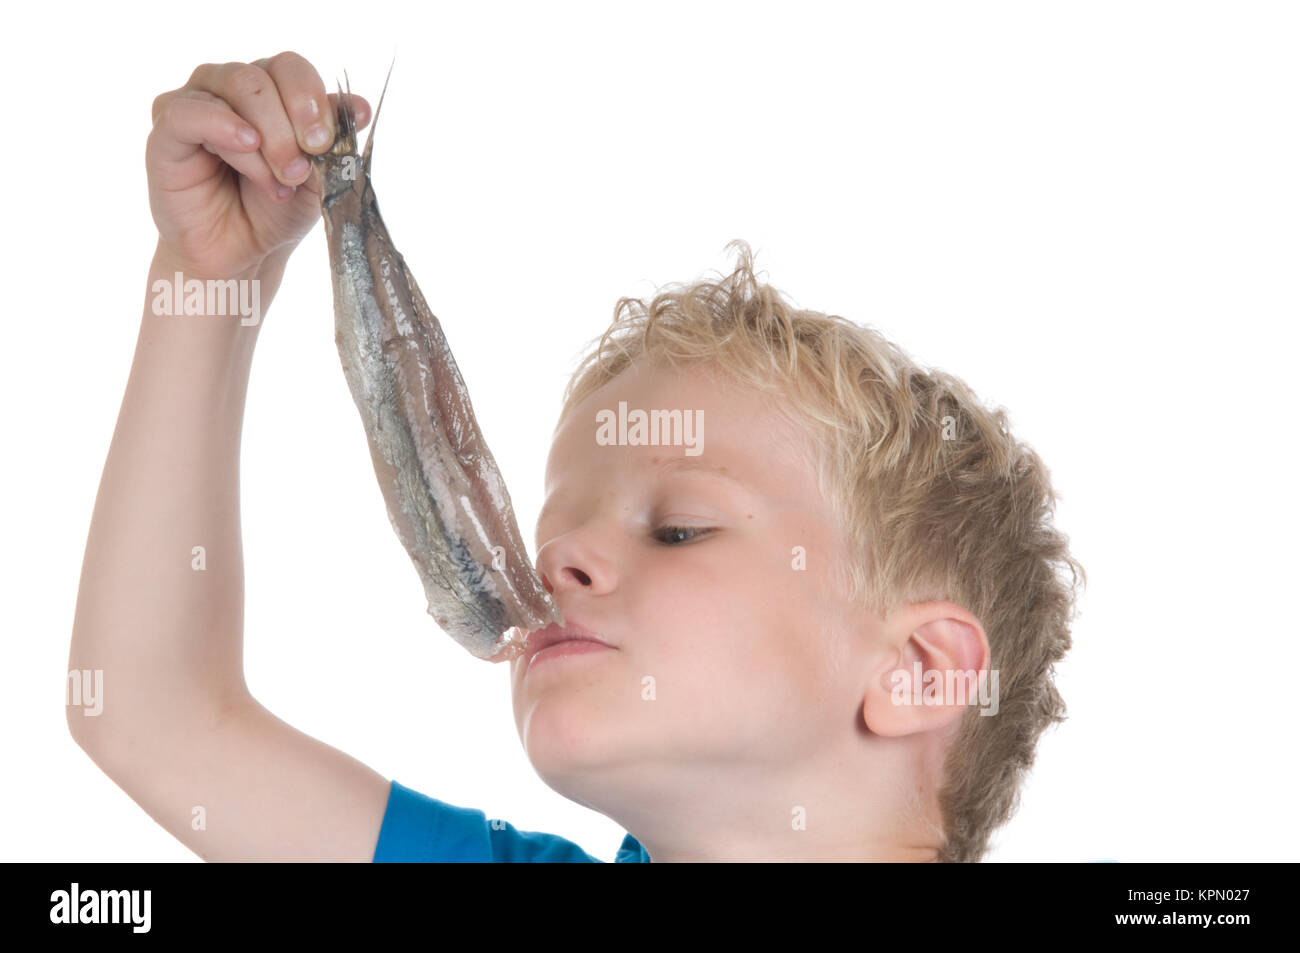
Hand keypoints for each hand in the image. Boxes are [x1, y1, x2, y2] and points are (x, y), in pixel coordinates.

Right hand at [146, 51, 370, 279]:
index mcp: (271, 90)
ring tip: (277, 182)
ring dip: (264, 136)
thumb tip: (361, 108)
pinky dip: (222, 126)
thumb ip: (334, 139)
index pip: (291, 68)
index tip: (324, 142)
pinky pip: (189, 111)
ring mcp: (196, 104)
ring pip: (233, 87)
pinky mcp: (167, 131)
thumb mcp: (319, 175)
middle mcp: (230, 87)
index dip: (311, 99)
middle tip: (299, 170)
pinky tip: (245, 144)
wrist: (243, 255)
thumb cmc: (277, 210)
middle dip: (289, 125)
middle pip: (262, 76)